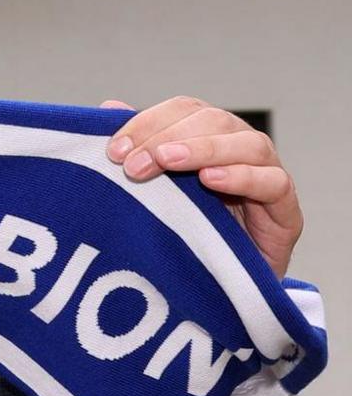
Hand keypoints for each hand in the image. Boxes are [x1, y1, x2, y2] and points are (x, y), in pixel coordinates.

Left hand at [103, 96, 300, 276]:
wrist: (221, 287)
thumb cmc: (187, 233)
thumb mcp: (153, 190)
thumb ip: (138, 148)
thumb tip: (110, 108)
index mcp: (208, 136)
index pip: (183, 110)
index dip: (149, 122)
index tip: (115, 150)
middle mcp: (239, 149)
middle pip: (213, 121)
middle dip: (167, 138)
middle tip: (134, 165)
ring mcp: (267, 176)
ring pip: (248, 145)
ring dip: (203, 149)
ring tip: (168, 161)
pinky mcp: (286, 212)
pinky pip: (274, 183)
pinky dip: (243, 177)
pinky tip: (211, 180)